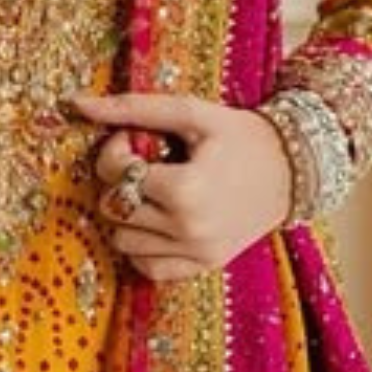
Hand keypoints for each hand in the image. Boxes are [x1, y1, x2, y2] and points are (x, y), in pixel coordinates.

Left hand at [60, 90, 292, 284]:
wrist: (294, 169)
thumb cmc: (241, 135)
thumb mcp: (192, 113)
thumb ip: (133, 108)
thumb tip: (76, 104)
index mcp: (186, 190)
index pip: (115, 175)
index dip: (113, 152)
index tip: (134, 141)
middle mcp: (189, 229)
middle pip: (114, 210)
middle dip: (119, 183)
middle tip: (145, 165)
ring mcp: (197, 253)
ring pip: (123, 242)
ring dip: (128, 215)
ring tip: (155, 193)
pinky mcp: (204, 266)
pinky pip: (147, 267)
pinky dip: (143, 245)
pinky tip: (161, 220)